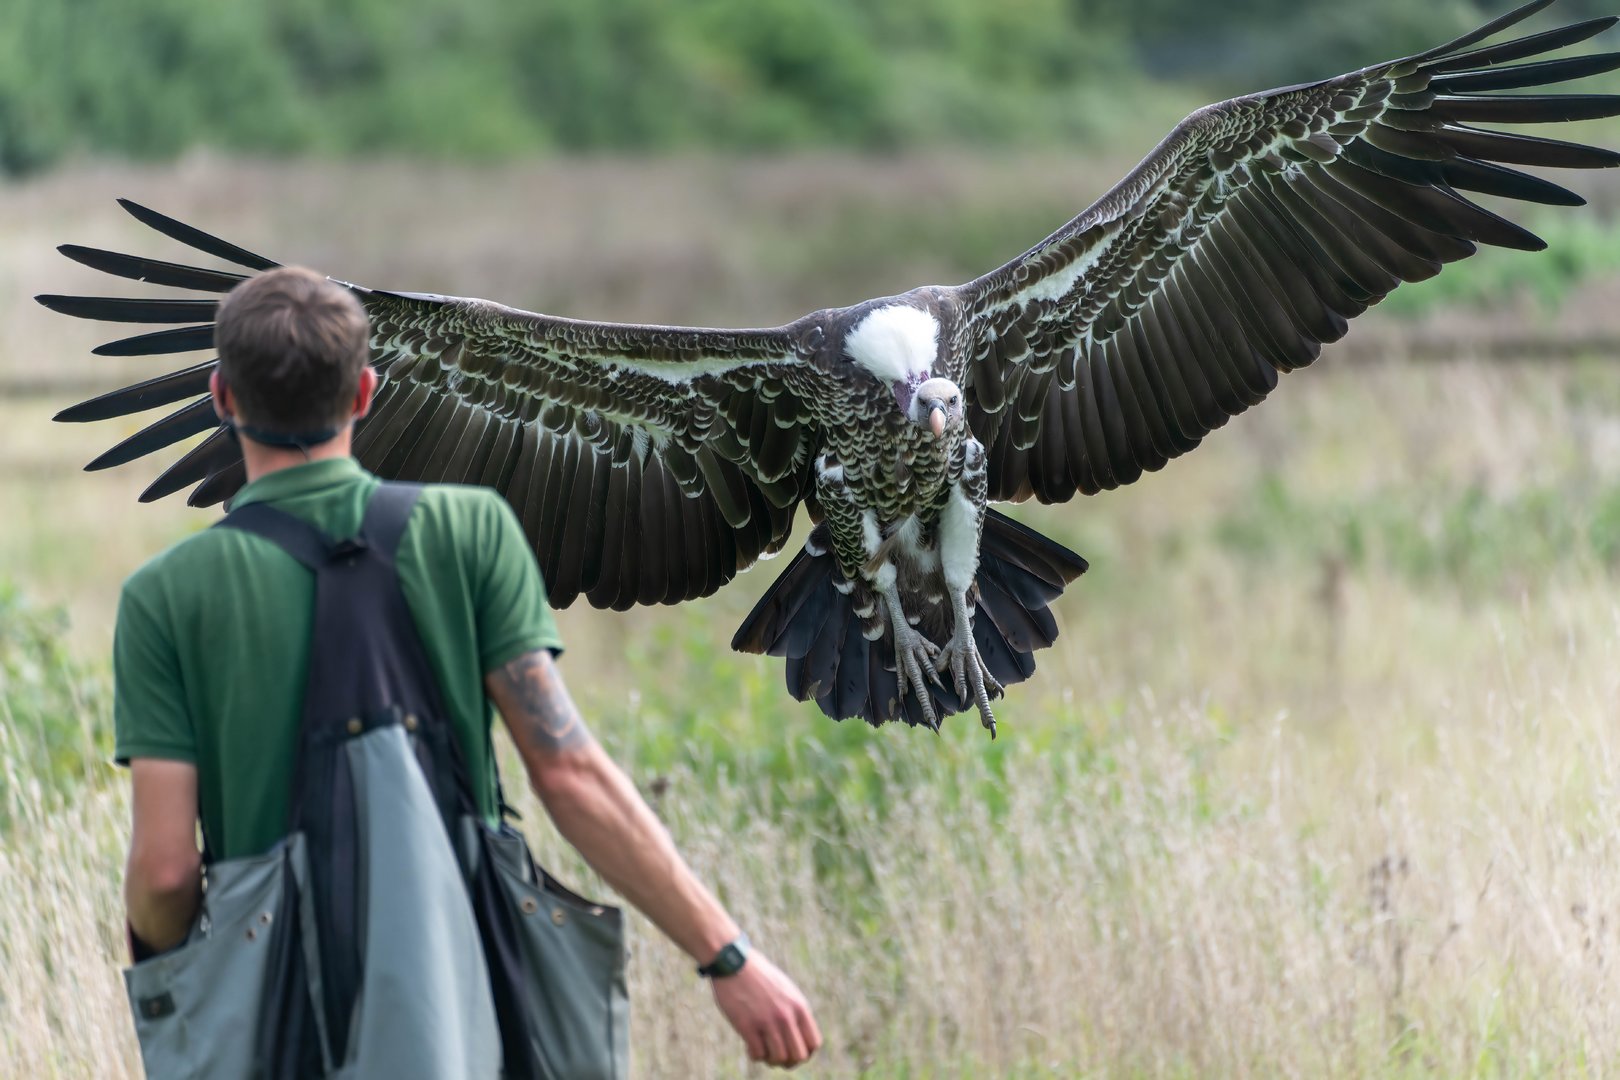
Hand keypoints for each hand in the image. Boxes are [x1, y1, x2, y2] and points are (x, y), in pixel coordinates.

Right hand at [710, 951, 821, 1067]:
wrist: (735, 963)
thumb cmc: (760, 977)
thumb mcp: (786, 990)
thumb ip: (795, 1012)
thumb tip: (800, 1038)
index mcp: (799, 1006)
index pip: (813, 1043)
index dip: (804, 1053)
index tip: (792, 1050)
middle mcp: (786, 1015)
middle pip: (798, 1056)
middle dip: (788, 1061)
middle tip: (777, 1055)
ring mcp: (767, 1021)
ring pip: (778, 1058)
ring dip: (770, 1059)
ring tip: (763, 1049)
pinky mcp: (747, 1025)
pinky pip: (758, 1054)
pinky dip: (755, 1055)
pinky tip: (749, 1046)